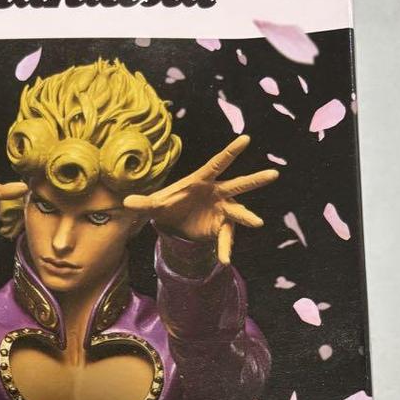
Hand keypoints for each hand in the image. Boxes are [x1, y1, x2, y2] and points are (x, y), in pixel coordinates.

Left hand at [123, 136, 278, 264]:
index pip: (218, 163)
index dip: (231, 152)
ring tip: (257, 222)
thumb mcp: (154, 206)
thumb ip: (143, 204)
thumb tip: (125, 203)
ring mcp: (222, 210)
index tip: (246, 139)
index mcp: (202, 180)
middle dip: (255, 180)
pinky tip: (223, 260)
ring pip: (239, 211)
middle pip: (238, 185)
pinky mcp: (221, 227)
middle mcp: (217, 193)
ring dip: (247, 216)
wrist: (174, 222)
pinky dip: (224, 248)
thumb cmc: (168, 205)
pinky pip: (225, 237)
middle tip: (274, 174)